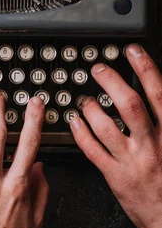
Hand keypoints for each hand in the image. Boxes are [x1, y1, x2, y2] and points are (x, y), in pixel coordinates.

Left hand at [70, 44, 161, 227]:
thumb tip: (156, 95)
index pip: (159, 94)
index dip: (145, 68)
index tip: (132, 52)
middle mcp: (152, 144)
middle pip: (129, 104)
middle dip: (111, 81)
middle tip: (97, 69)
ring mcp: (132, 161)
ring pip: (105, 126)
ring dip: (90, 107)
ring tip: (82, 98)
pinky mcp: (115, 176)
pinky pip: (92, 150)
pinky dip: (81, 133)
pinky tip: (74, 121)